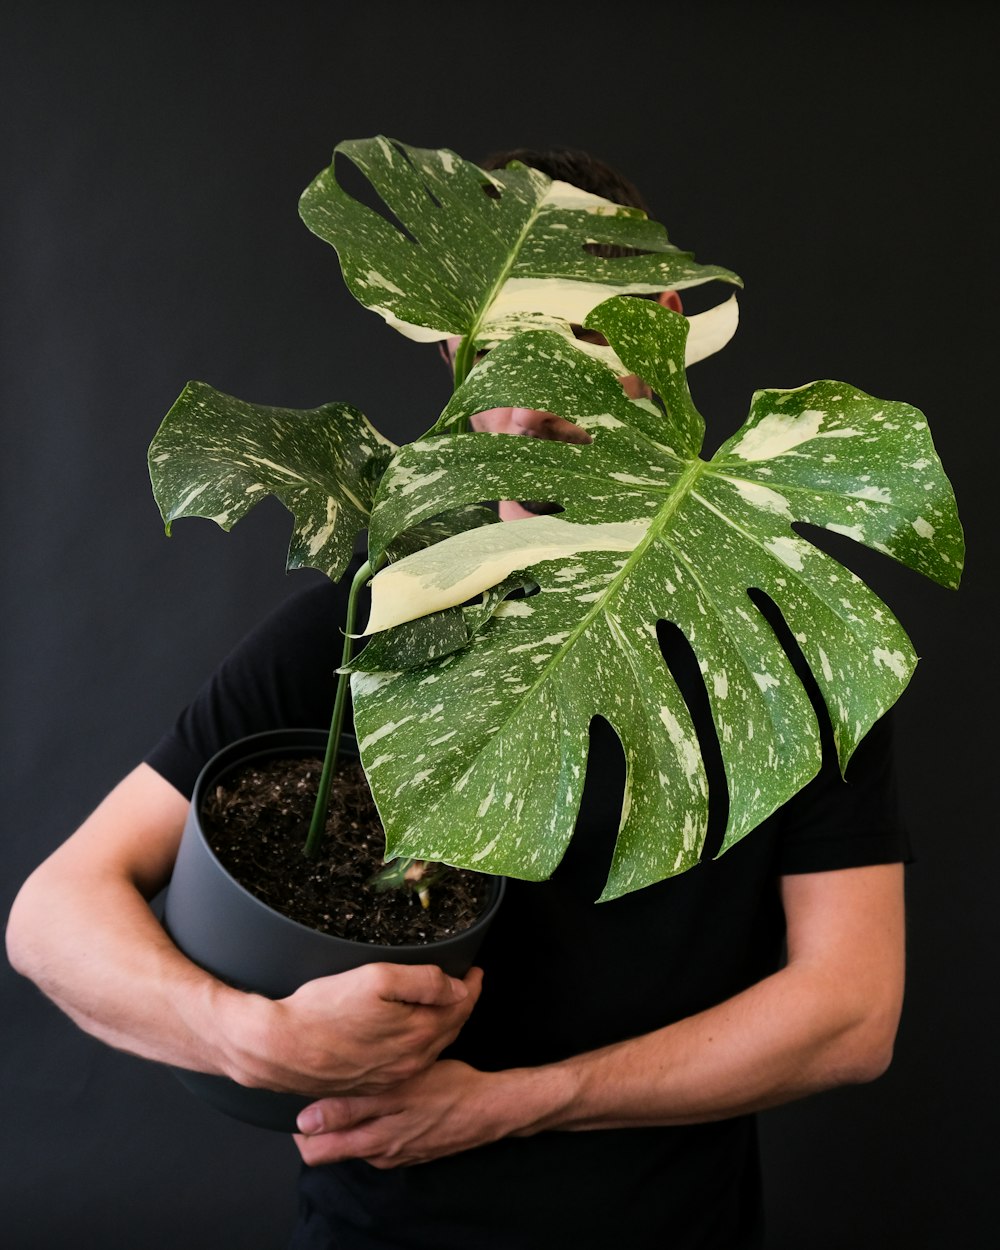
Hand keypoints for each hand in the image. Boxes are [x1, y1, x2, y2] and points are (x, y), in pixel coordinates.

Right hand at [222, 963, 481, 1096]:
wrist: (278, 1048)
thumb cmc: (321, 1011)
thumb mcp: (377, 979)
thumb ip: (425, 982)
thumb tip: (458, 987)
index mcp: (418, 1035)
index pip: (460, 1008)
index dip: (472, 987)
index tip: (476, 972)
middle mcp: (409, 1063)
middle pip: (447, 1030)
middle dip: (461, 1005)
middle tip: (467, 985)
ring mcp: (389, 1076)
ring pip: (428, 1048)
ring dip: (441, 1025)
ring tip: (443, 1005)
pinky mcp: (368, 1082)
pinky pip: (406, 1062)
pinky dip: (417, 1044)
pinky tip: (409, 1034)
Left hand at [293, 1059, 507, 1167]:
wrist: (490, 1107)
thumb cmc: (448, 1091)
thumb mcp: (399, 1093)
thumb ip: (352, 1108)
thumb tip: (306, 1121)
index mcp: (370, 1142)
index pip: (314, 1150)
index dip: (299, 1126)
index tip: (298, 1094)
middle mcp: (378, 1153)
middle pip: (329, 1148)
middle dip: (316, 1124)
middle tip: (315, 1088)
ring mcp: (394, 1151)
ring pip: (354, 1139)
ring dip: (345, 1118)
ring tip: (346, 1083)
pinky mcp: (409, 1145)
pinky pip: (377, 1136)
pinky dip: (370, 1119)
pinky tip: (379, 1095)